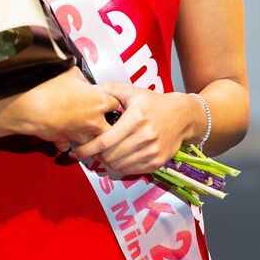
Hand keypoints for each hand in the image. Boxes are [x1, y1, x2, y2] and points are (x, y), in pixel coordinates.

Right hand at [12, 66, 119, 151]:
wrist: (33, 107)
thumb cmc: (51, 89)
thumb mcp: (70, 73)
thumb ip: (81, 77)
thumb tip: (81, 77)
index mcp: (99, 102)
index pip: (116, 104)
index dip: (110, 101)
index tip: (106, 100)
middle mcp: (94, 121)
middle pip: (111, 128)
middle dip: (106, 124)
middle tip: (97, 116)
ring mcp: (81, 134)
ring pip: (93, 140)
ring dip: (88, 134)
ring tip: (79, 125)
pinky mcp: (66, 141)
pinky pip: (70, 145)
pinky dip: (67, 140)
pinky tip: (62, 132)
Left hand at [69, 83, 192, 173]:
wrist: (183, 116)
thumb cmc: (155, 103)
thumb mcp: (134, 91)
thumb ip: (111, 90)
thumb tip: (91, 89)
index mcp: (135, 118)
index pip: (105, 140)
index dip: (88, 148)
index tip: (76, 151)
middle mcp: (144, 136)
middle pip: (110, 155)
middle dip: (96, 155)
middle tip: (89, 151)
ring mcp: (152, 151)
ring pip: (120, 165)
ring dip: (107, 162)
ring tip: (103, 154)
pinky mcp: (158, 162)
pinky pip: (132, 170)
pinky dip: (121, 167)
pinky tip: (118, 158)